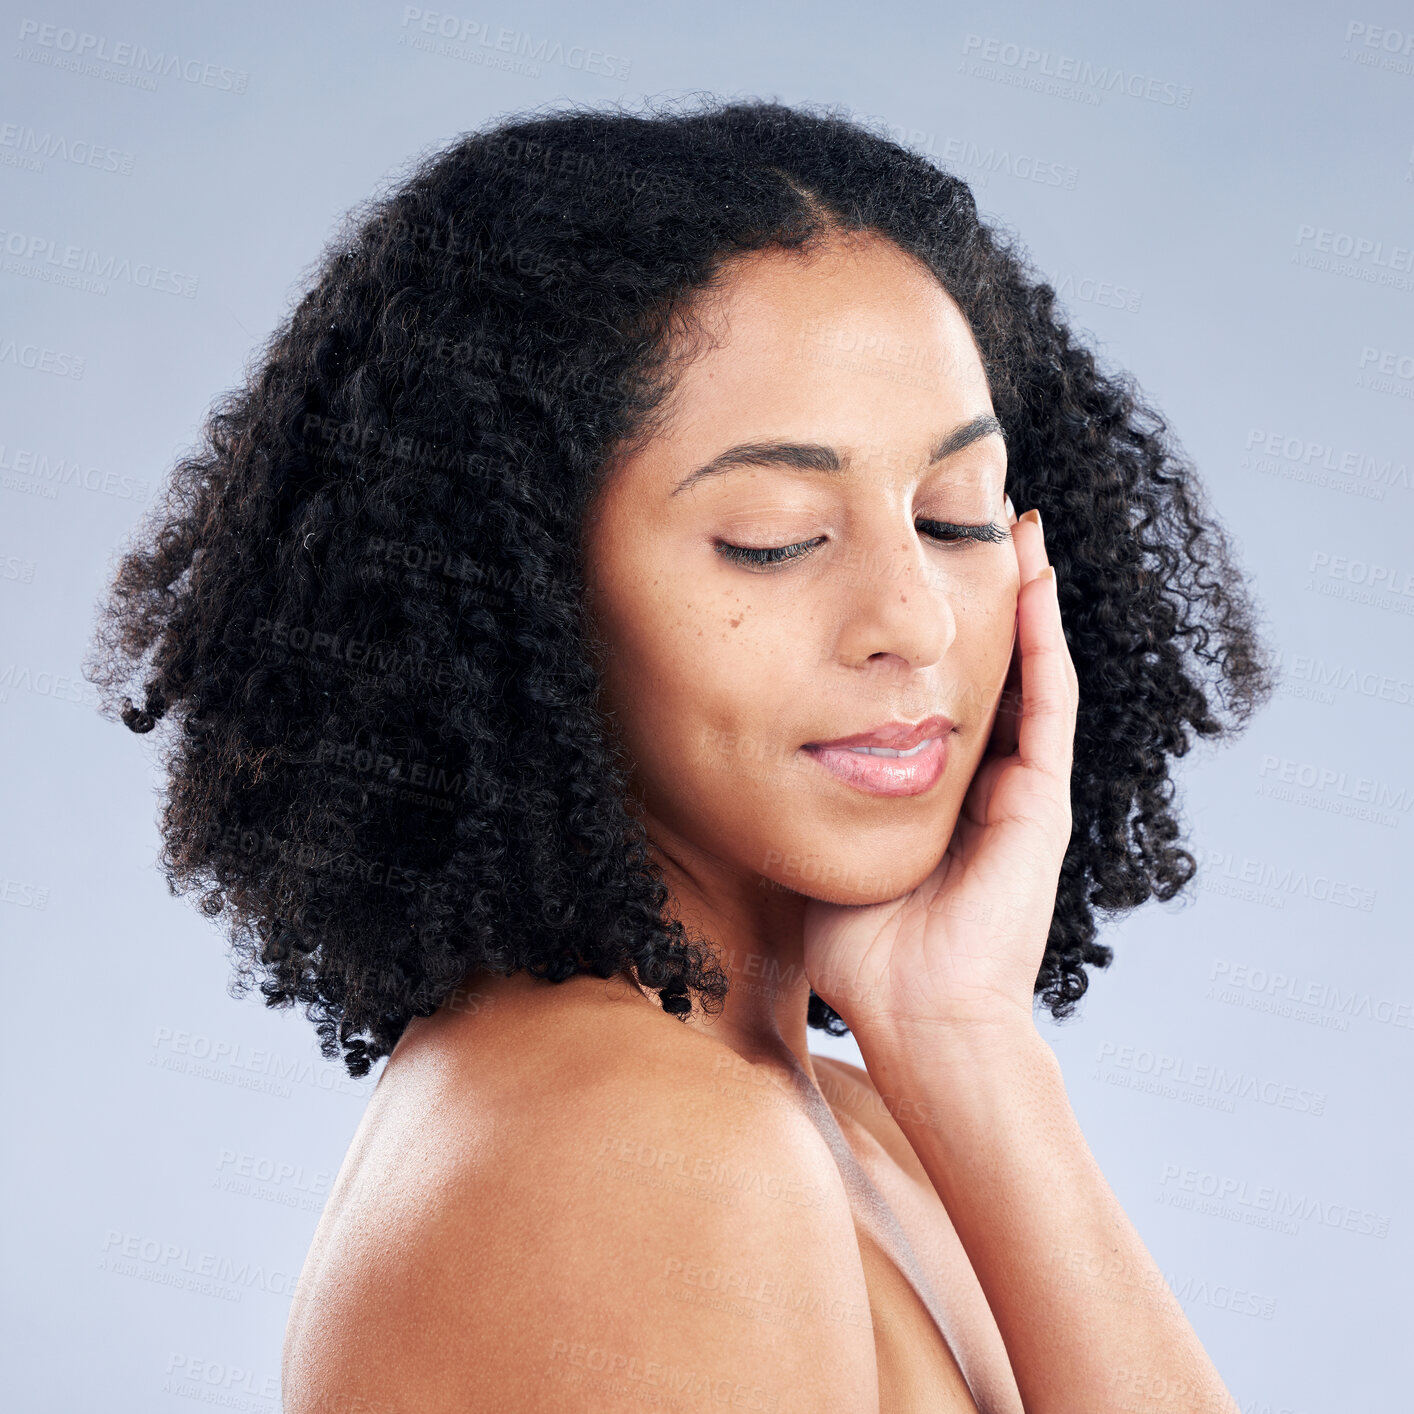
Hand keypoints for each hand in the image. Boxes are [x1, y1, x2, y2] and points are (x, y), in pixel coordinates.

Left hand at [801, 503, 1078, 1039]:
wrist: (917, 1016)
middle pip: (992, 667)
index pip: (939, 692)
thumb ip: (807, 801)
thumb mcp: (826, 849)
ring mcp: (1020, 788)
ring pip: (1031, 670)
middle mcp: (986, 780)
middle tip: (971, 520)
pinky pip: (1050, 704)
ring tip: (1017, 527)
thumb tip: (750, 754)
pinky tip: (1035, 581)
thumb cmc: (863, 952)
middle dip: (985, 596)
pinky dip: (1046, 641)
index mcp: (938, 792)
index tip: (913, 569)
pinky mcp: (1041, 800)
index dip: (934, 634)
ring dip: (1027, 598)